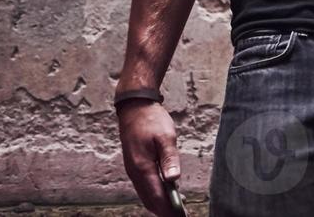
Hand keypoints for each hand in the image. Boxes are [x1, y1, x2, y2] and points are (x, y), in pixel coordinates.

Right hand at [117, 100, 181, 216]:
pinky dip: (155, 194)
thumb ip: (169, 159)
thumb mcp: (165, 137)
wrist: (135, 108)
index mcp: (143, 167)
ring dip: (159, 203)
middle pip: (150, 199)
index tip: (179, 215)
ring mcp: (134, 170)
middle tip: (179, 215)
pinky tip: (166, 193)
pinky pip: (144, 186)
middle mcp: (135, 172)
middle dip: (164, 210)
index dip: (168, 208)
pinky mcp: (135, 165)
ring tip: (176, 209)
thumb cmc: (151, 120)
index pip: (156, 195)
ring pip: (146, 194)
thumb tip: (173, 180)